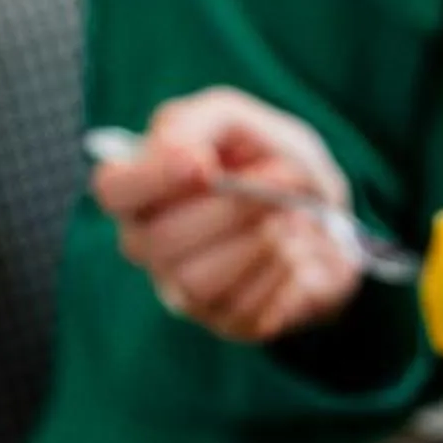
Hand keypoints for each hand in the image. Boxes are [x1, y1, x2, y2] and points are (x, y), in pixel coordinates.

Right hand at [92, 88, 362, 344]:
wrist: (329, 215)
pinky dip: (283, 275)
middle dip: (229, 209)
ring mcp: (184, 291)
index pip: (114, 191)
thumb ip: (200, 122)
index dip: (153, 178)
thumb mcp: (238, 119)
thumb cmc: (270, 161)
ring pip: (197, 282)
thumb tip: (185, 155)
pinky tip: (299, 253)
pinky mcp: (229, 323)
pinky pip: (244, 311)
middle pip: (161, 240)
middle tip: (283, 178)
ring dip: (258, 244)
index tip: (203, 163)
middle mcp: (150, 245)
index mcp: (141, 188)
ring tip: (295, 217)